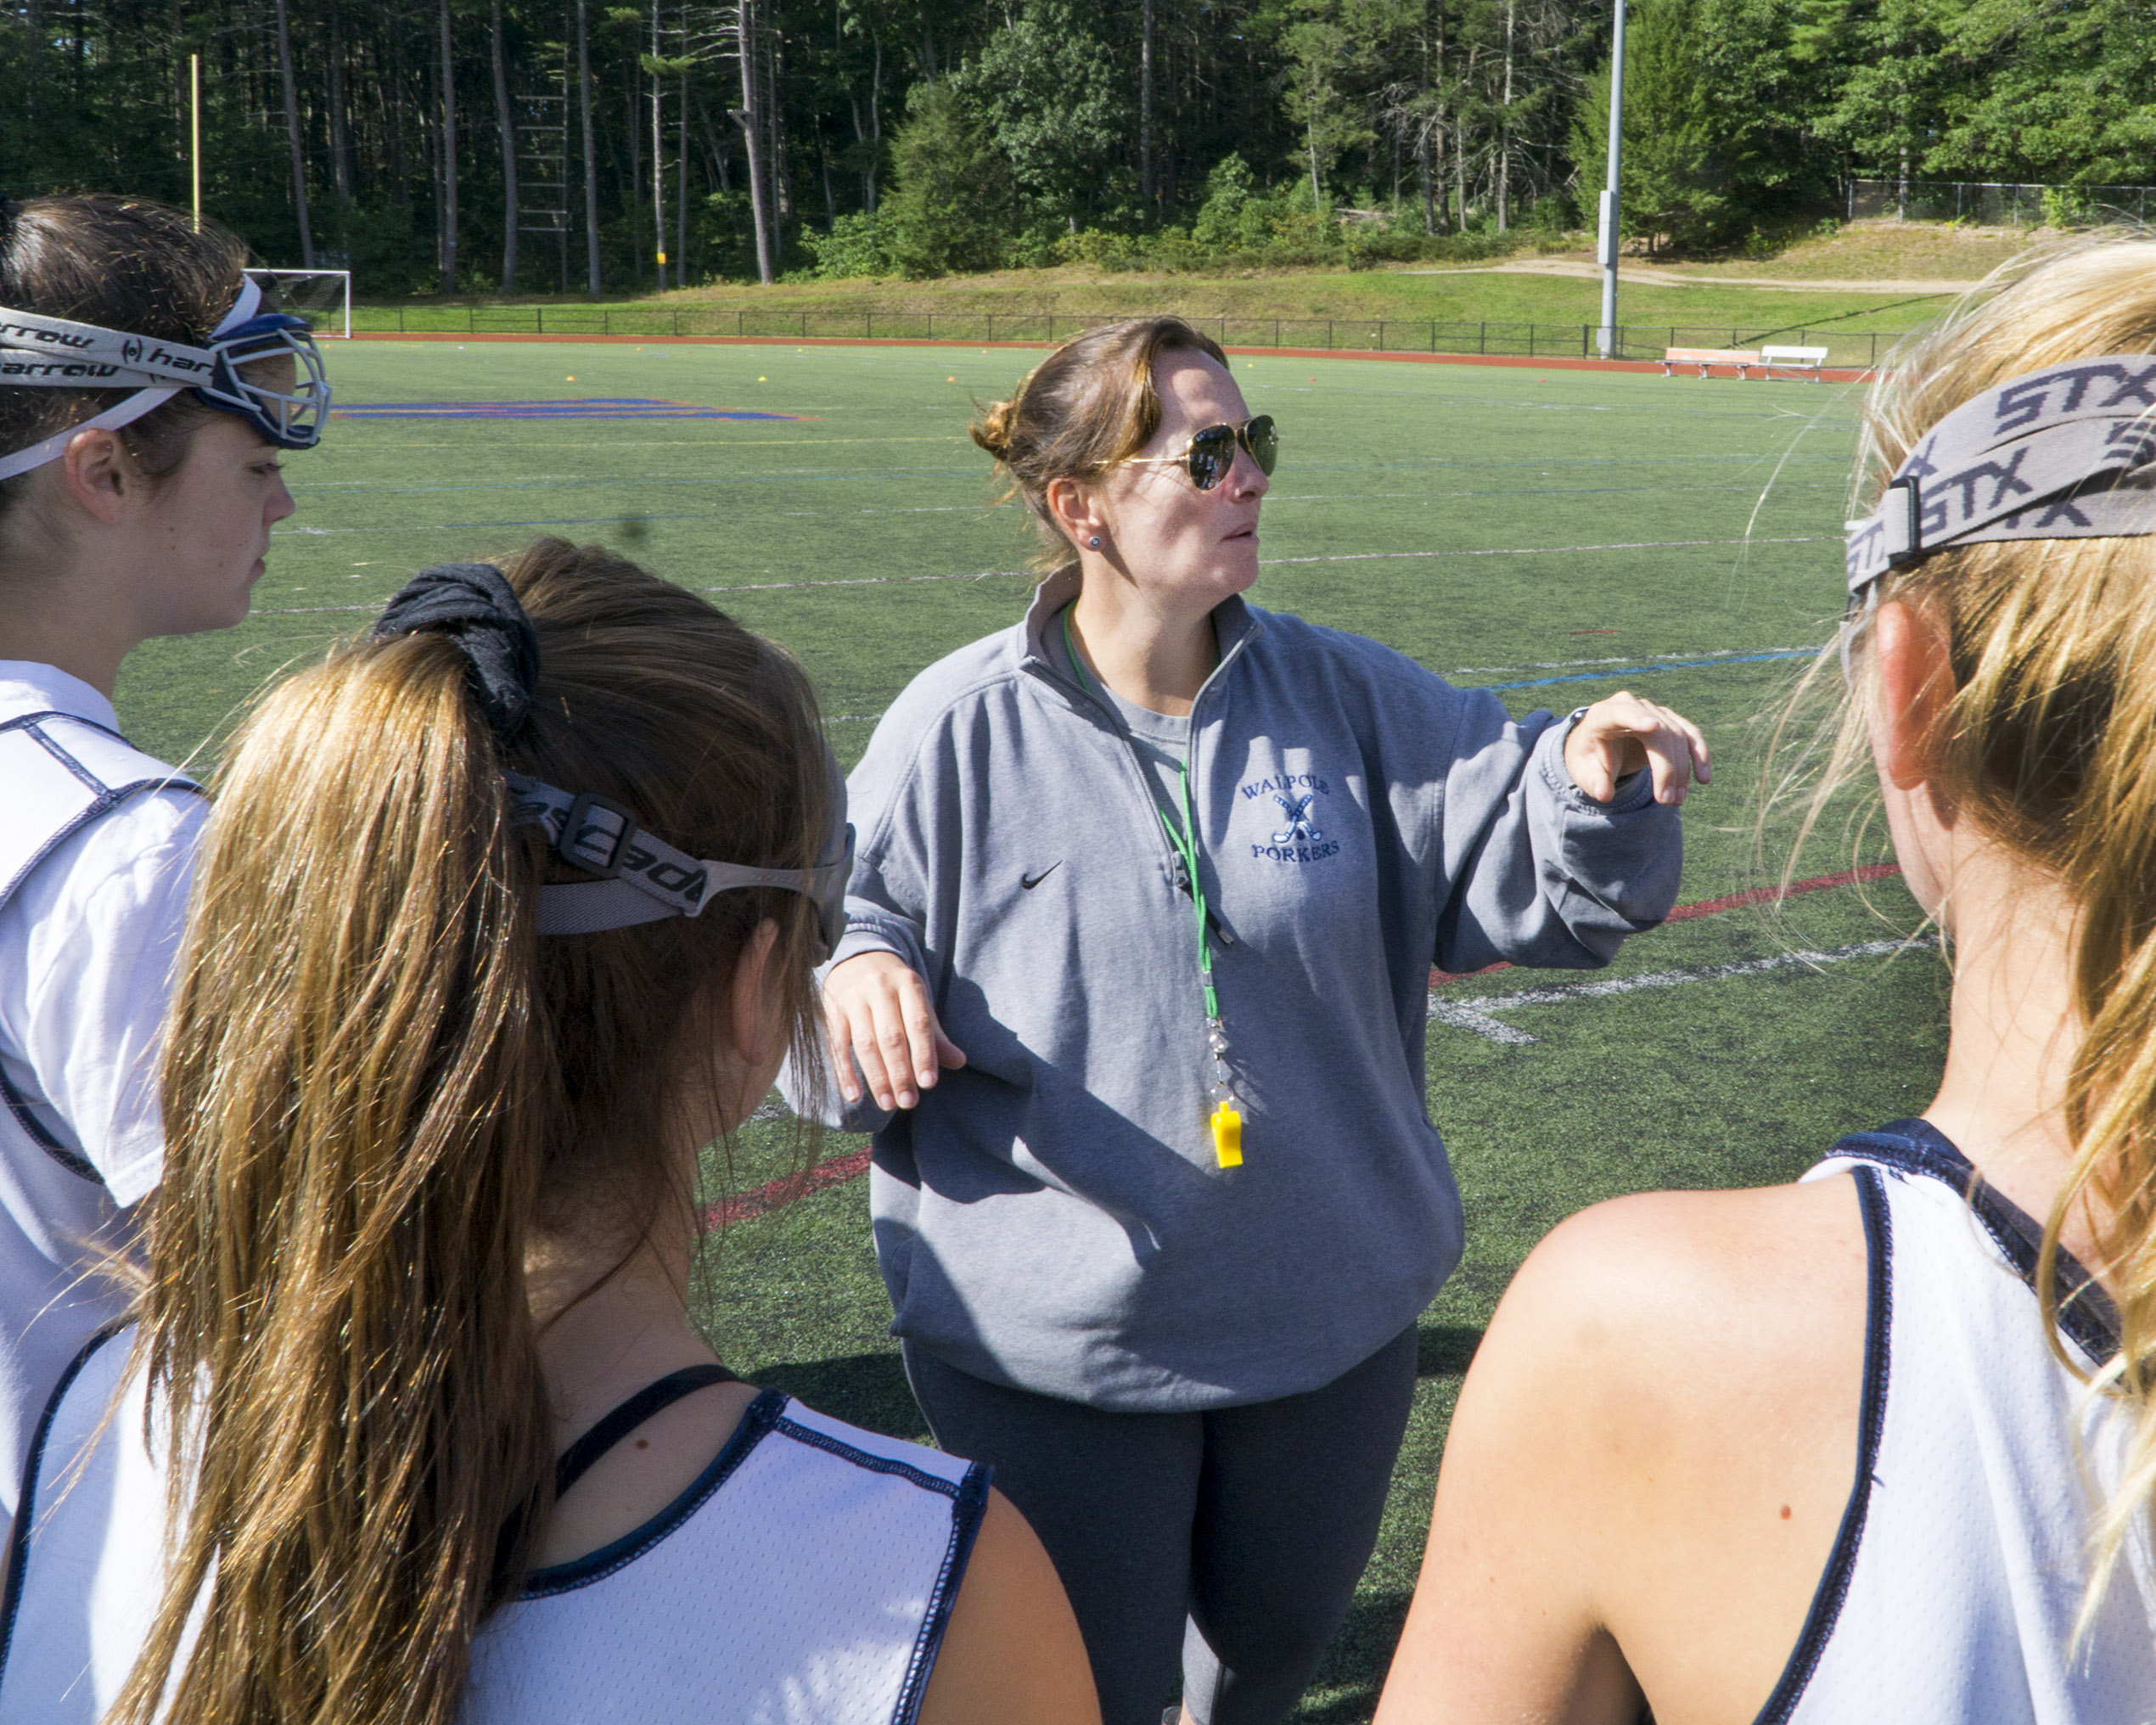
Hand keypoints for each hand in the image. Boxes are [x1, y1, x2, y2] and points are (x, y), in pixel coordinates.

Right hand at [823, 951, 967, 1110]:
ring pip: (865, 1043)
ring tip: (888, 1104)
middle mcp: (880, 988)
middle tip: (908, 1102)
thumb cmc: (895, 987)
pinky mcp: (832, 1010)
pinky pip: (838, 1045)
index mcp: (908, 984)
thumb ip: (934, 1033)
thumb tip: (958, 1062)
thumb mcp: (918, 1001)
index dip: (924, 1054)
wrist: (858, 955)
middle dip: (900, 1073)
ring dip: (877, 1078)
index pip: (918, 1023)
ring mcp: (853, 998)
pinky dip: (846, 1073)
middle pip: (891, 1037)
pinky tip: (854, 1096)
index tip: (928, 1084)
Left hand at [1564, 691, 1710, 805]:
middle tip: (1665, 800)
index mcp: (1602, 715)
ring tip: (1677, 800)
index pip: (1619, 712)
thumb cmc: (1589, 759)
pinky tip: (1703, 778)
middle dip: (1666, 767)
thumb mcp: (1583, 772)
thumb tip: (1604, 794)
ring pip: (1677, 735)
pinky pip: (1690, 735)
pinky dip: (1700, 756)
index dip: (1635, 717)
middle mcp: (1630, 706)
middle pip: (1658, 732)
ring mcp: (1653, 711)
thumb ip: (1593, 781)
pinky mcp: (1670, 721)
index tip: (1652, 727)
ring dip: (1681, 770)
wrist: (1599, 748)